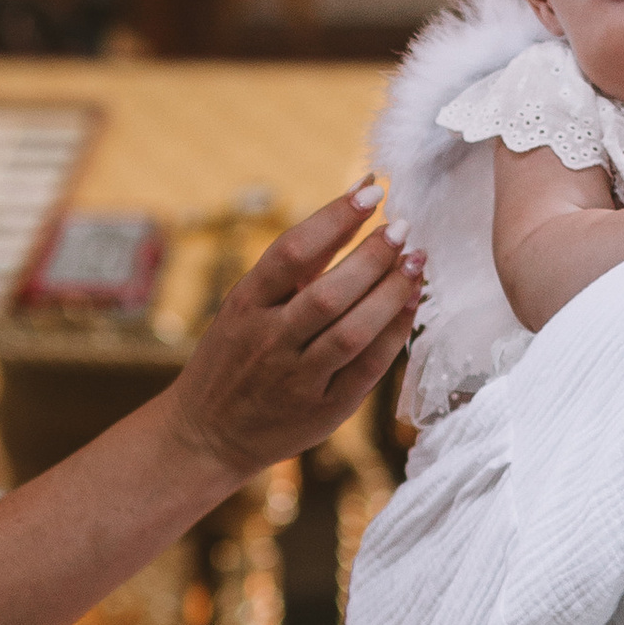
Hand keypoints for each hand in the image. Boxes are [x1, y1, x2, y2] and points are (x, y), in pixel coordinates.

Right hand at [165, 185, 421, 487]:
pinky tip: (411, 304)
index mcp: (244, 304)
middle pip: (327, 294)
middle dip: (373, 257)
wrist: (206, 435)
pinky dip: (394, 333)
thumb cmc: (235, 357)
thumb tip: (358, 203)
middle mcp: (267, 341)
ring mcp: (295, 379)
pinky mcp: (323, 410)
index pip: (291, 252)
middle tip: (405, 228)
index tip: (374, 190)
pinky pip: (367, 368)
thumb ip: (296, 266)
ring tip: (417, 261)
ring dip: (391, 294)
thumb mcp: (246, 306)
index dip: (335, 218)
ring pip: (351, 332)